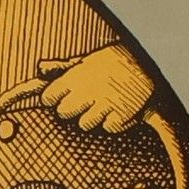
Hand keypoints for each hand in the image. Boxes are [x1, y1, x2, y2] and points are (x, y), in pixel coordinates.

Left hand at [38, 44, 156, 132]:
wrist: (149, 65)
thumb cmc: (114, 62)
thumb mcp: (88, 60)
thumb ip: (63, 67)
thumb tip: (40, 69)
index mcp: (77, 74)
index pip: (49, 96)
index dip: (52, 99)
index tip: (59, 98)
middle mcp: (89, 88)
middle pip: (64, 112)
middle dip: (71, 110)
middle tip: (85, 102)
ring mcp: (106, 102)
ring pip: (85, 124)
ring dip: (93, 118)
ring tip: (104, 106)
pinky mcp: (123, 114)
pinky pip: (109, 127)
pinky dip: (114, 122)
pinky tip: (119, 110)